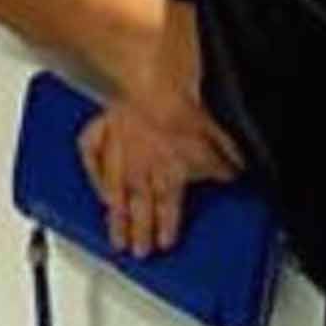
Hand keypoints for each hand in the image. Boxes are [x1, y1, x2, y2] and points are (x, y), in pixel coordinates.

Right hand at [80, 7, 239, 256]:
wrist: (158, 76)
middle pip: (138, 205)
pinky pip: (92, 150)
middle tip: (132, 249)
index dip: (166, 228)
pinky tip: (95, 179)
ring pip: (114, 187)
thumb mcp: (222, 146)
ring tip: (111, 228)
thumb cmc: (187, 109)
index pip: (167, 209)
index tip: (164, 243)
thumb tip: (234, 176)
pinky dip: (92, 167)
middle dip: (136, 230)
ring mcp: (120, 146)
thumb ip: (225, 167)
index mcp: (170, 174)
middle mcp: (142, 166)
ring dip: (113, 210)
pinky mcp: (106, 123)